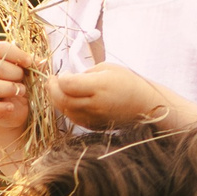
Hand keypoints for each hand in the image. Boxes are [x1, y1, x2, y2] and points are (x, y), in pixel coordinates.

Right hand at [0, 42, 39, 167]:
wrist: (15, 111)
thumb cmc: (22, 87)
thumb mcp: (30, 75)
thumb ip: (35, 67)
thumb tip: (43, 63)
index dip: (15, 53)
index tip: (29, 63)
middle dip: (13, 72)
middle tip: (24, 79)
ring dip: (7, 88)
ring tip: (21, 92)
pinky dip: (0, 107)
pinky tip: (12, 107)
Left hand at [45, 63, 168, 131]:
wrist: (145, 105)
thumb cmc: (127, 82)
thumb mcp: (108, 68)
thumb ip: (86, 73)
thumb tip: (68, 79)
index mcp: (100, 86)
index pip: (68, 84)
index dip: (61, 78)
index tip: (64, 73)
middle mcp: (95, 104)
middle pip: (63, 100)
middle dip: (52, 89)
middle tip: (51, 81)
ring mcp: (94, 118)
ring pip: (65, 111)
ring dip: (57, 100)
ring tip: (57, 90)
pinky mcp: (93, 126)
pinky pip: (73, 118)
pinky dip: (66, 109)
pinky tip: (68, 100)